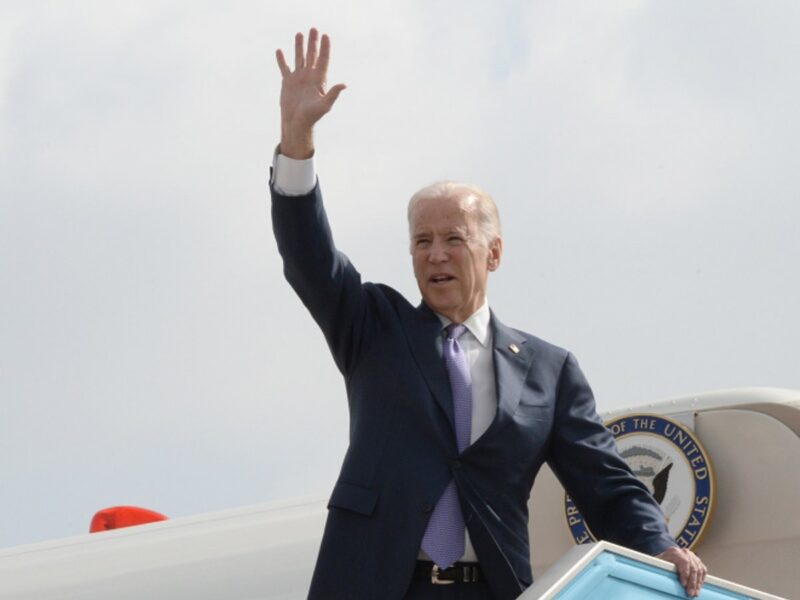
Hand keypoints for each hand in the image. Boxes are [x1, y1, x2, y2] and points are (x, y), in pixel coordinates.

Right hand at [276, 28, 345, 158]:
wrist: (297, 123)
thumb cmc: (312, 117)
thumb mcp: (324, 105)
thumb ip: (333, 94)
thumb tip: (344, 85)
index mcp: (319, 80)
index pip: (323, 60)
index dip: (325, 48)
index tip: (325, 35)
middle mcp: (309, 77)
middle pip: (312, 56)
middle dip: (313, 43)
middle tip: (314, 29)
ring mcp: (298, 78)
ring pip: (299, 58)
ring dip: (299, 46)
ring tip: (299, 34)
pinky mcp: (287, 82)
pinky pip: (284, 68)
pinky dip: (281, 60)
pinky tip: (280, 51)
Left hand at [657, 546, 707, 596]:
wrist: (666, 557)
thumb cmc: (661, 562)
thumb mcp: (658, 564)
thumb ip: (663, 567)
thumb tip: (665, 577)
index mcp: (674, 551)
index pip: (684, 561)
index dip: (685, 573)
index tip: (684, 584)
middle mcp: (685, 552)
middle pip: (693, 567)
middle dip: (692, 582)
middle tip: (690, 593)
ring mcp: (692, 556)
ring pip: (699, 570)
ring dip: (698, 583)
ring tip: (695, 593)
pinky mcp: (698, 561)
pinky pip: (703, 570)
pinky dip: (701, 580)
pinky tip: (698, 587)